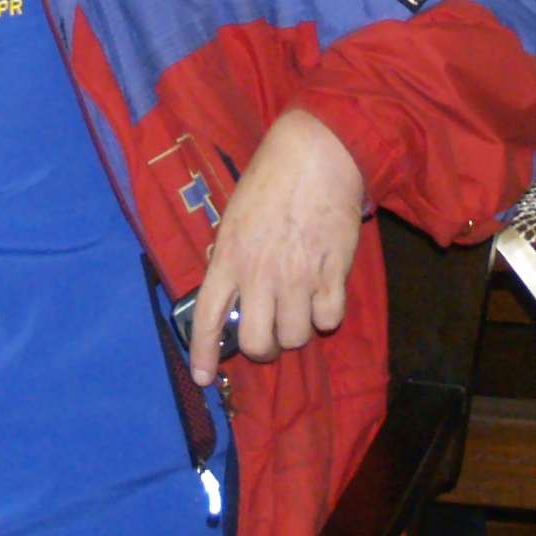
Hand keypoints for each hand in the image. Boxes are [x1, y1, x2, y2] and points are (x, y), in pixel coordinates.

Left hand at [189, 108, 364, 385]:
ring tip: (296, 308)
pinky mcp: (333, 275)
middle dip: (262, 347)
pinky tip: (322, 295)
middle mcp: (260, 274)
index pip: (208, 317)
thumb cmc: (268, 183)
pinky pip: (329, 320)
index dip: (203, 353)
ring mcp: (298, 277)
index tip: (203, 377)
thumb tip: (228, 293)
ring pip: (295, 337)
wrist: (315, 158)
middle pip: (257, 343)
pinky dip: (326, 315)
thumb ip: (229, 258)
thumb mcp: (233, 218)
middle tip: (267, 334)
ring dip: (296, 331)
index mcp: (228, 258)